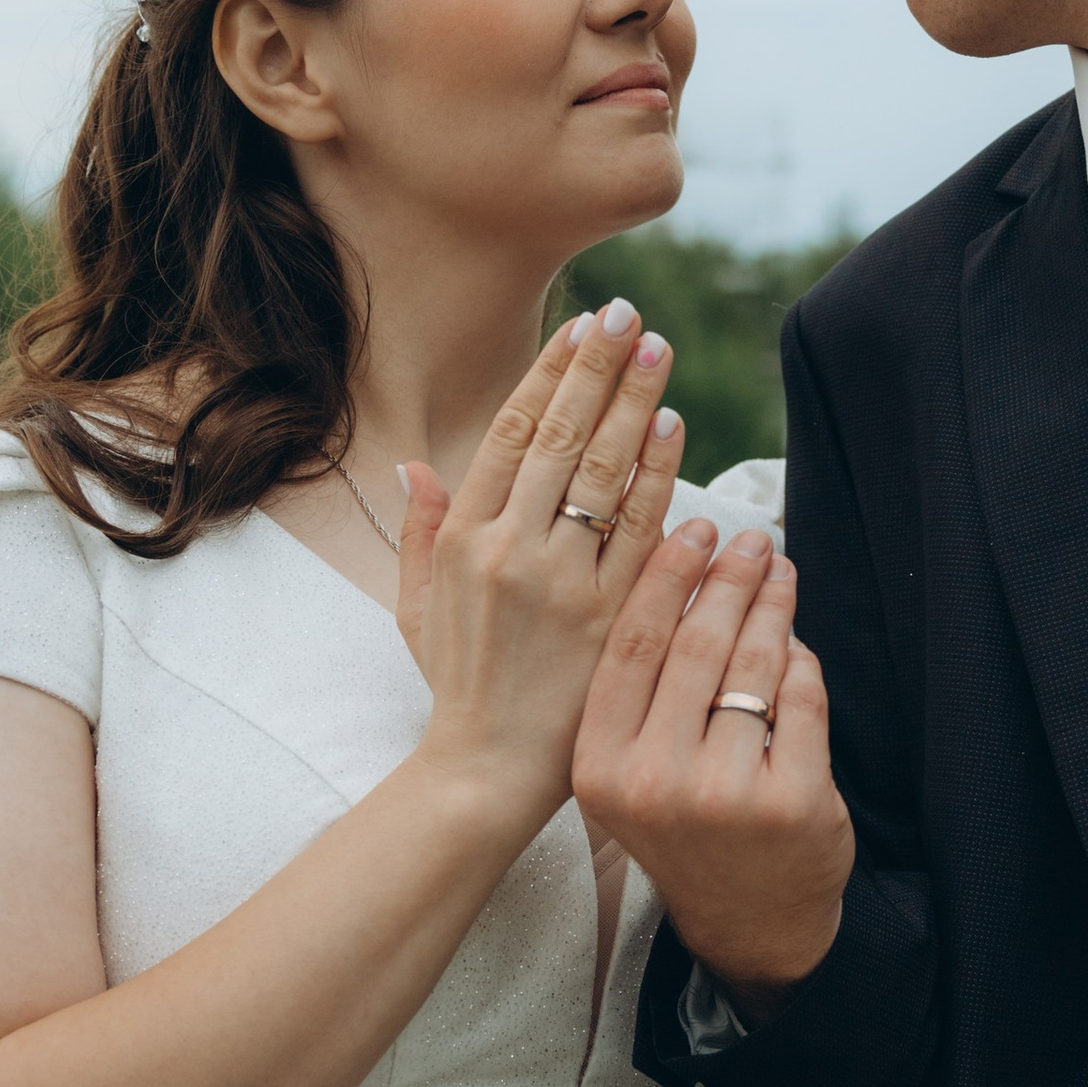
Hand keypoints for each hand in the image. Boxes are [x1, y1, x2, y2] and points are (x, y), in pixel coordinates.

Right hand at [393, 303, 686, 838]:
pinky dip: (660, 477)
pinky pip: (642, 532)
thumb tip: (412, 465)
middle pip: (563, 438)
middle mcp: (510, 550)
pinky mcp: (611, 617)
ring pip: (605, 473)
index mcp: (462, 539)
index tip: (579, 328)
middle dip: (598, 369)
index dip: (548, 375)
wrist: (488, 770)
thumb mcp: (416, 605)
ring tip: (659, 352)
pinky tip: (674, 430)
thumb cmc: (457, 684)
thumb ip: (418, 531)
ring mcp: (563, 583)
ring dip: (635, 404)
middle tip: (629, 316)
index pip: (511, 434)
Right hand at [573, 521, 854, 1005]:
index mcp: (600, 766)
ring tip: (780, 571)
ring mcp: (726, 795)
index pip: (632, 644)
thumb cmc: (684, 827)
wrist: (749, 920)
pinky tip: (797, 641)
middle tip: (752, 539)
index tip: (694, 528)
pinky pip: (801, 699)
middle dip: (729, 578)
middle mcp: (654, 782)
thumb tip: (681, 572)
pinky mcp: (792, 803)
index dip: (667, 575)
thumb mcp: (630, 771)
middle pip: (695, 644)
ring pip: (754, 665)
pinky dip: (801, 662)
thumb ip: (638, 689)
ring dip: (773, 606)